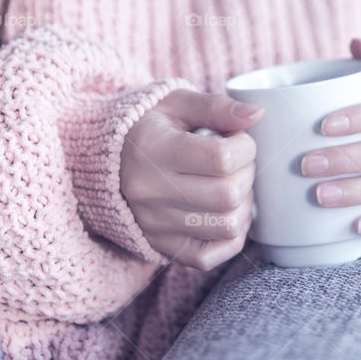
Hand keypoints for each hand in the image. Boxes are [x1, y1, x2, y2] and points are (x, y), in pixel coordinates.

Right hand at [121, 88, 264, 270]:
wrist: (103, 160)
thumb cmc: (147, 126)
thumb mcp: (177, 102)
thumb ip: (217, 107)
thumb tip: (256, 114)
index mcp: (153, 149)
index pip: (222, 158)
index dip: (245, 147)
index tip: (238, 139)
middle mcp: (149, 191)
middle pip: (228, 194)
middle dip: (247, 174)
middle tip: (238, 161)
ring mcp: (153, 224)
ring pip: (226, 226)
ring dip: (243, 204)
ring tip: (231, 184)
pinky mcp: (159, 246)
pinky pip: (209, 257)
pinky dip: (230, 237)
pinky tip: (226, 212)